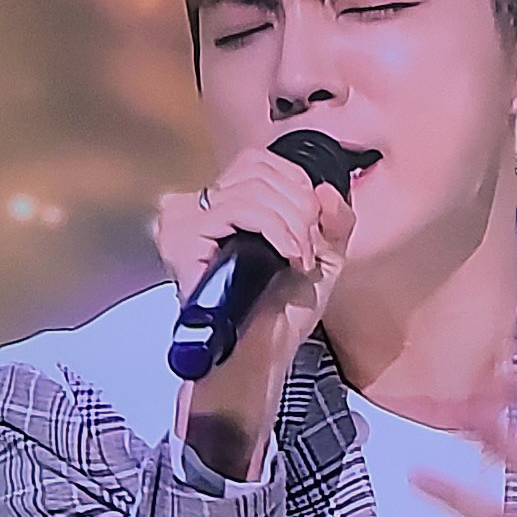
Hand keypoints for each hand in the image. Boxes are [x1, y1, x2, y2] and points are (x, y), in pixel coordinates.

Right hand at [153, 146, 355, 364]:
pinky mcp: (182, 236)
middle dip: (299, 207)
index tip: (310, 227)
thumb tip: (324, 188)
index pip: (257, 161)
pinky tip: (287, 256)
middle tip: (306, 248)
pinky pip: (238, 209)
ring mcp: (183, 219)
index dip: (295, 184)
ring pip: (252, 188)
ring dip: (291, 222)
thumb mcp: (323, 254)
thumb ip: (333, 217)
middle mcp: (195, 206)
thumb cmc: (282, 313)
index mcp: (222, 205)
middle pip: (258, 169)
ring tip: (298, 257)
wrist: (261, 355)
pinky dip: (275, 229)